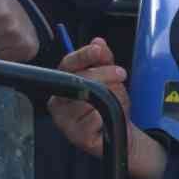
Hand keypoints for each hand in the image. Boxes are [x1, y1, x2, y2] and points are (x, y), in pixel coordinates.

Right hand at [45, 38, 166, 178]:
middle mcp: (58, 102)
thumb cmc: (109, 104)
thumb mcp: (110, 78)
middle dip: (103, 74)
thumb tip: (98, 42)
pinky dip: (107, 115)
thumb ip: (104, 60)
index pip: (67, 65)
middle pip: (77, 81)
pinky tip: (109, 118)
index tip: (98, 50)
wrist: (119, 133)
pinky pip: (95, 119)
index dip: (83, 55)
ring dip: (109, 97)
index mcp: (62, 84)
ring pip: (88, 100)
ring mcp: (64, 121)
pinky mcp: (76, 137)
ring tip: (117, 101)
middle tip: (120, 73)